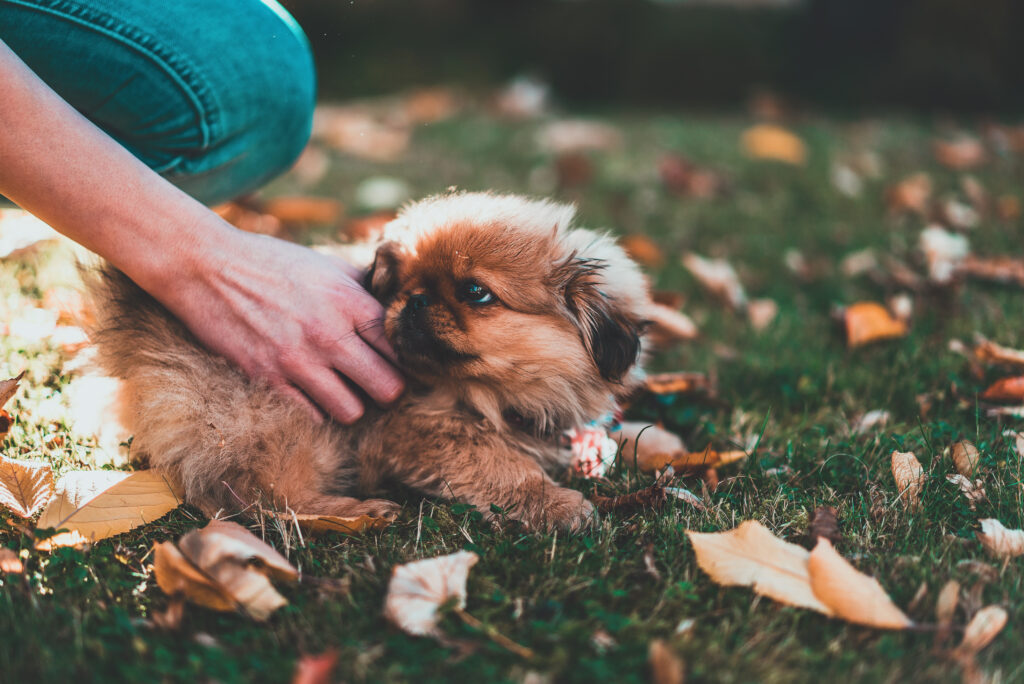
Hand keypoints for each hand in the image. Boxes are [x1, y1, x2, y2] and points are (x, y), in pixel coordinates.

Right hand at [146, 225, 404, 422]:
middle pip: (388, 388)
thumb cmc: (273, 263)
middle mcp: (330, 333)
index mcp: (351, 301)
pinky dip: (317, 411)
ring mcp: (298, 359)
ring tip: (343, 390)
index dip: (406, 360)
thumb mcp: (327, 265)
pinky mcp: (268, 378)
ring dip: (352, 405)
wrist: (207, 266)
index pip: (402, 348)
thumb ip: (366, 287)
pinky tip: (312, 393)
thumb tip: (400, 302)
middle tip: (377, 385)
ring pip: (352, 411)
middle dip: (387, 391)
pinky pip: (312, 417)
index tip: (398, 362)